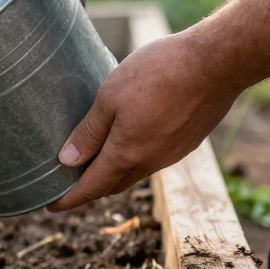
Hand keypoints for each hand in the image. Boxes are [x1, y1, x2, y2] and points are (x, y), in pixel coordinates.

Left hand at [47, 32, 242, 211]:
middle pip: (113, 184)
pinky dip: (134, 158)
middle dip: (89, 188)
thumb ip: (89, 132)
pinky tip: (128, 141)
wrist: (218, 63)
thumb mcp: (110, 97)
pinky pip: (153, 159)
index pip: (92, 187)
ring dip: (113, 172)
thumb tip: (67, 161)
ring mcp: (172, 154)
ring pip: (135, 172)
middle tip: (69, 183)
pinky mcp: (187, 141)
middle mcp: (151, 162)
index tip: (51, 206)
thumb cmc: (158, 73)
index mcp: (127, 155)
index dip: (69, 199)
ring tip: (94, 161)